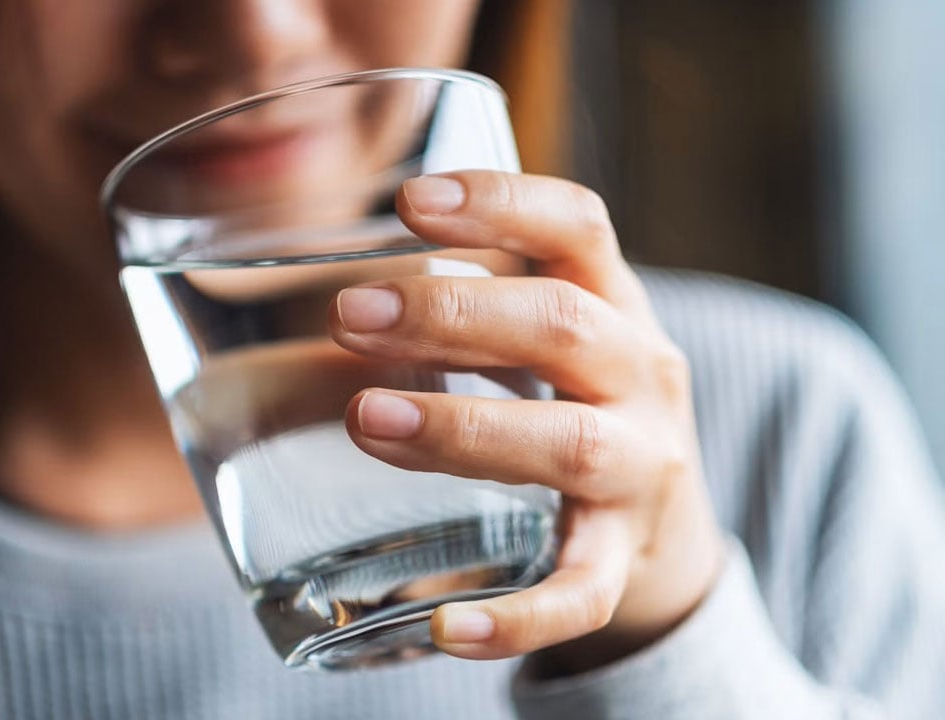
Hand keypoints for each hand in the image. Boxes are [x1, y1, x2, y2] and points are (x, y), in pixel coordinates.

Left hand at [327, 171, 724, 674]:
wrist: (665, 532)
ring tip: (368, 420)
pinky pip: (581, 593)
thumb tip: (316, 276)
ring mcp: (643, 470)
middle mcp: (642, 376)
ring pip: (571, 444)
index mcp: (614, 305)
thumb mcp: (544, 339)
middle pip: (565, 326)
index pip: (577, 227)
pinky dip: (518, 617)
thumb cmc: (574, 407)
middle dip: (454, 315)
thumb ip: (462, 302)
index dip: (501, 202)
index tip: (412, 200)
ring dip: (465, 429)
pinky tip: (447, 629)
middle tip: (349, 314)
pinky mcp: (623, 561)